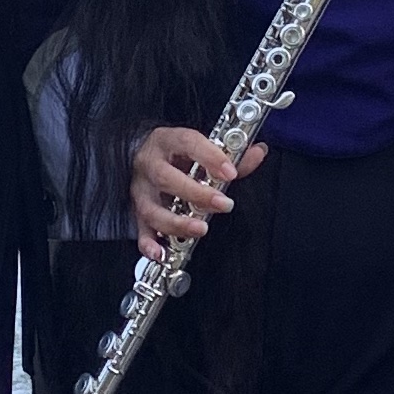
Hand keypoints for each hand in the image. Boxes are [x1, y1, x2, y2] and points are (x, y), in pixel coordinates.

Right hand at [128, 124, 268, 262]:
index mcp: (168, 141)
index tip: (231, 173)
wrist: (142, 153)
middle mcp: (150, 164)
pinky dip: (149, 243)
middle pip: (167, 178)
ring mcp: (141, 189)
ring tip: (200, 229)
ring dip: (176, 222)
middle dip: (197, 194)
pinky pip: (141, 229)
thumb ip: (232, 153)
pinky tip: (161, 252)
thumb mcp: (201, 147)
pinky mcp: (136, 211)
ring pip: (152, 208)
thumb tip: (257, 153)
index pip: (187, 143)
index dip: (210, 157)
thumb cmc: (176, 152)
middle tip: (223, 204)